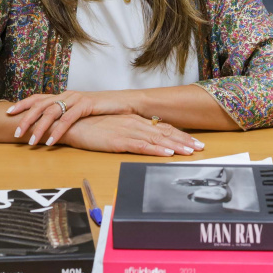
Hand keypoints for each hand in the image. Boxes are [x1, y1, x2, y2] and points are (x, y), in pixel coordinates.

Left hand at [6, 90, 132, 145]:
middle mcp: (67, 94)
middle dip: (26, 119)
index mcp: (64, 95)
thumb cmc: (103, 110)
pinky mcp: (86, 104)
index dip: (22, 104)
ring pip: (51, 112)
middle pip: (40, 104)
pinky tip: (51, 141)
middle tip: (16, 133)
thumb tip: (51, 128)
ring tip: (31, 142)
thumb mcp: (81, 112)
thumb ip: (67, 116)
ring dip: (40, 128)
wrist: (125, 103)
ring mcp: (76, 98)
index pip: (38, 97)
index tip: (8, 112)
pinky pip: (68, 119)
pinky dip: (58, 131)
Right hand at [56, 114, 204, 156]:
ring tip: (190, 152)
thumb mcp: (115, 128)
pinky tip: (167, 153)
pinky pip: (141, 145)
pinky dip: (156, 149)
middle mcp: (135, 123)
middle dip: (184, 140)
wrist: (72, 124)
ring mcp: (128, 131)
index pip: (162, 128)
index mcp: (135, 120)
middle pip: (165, 132)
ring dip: (176, 146)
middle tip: (200, 147)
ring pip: (157, 139)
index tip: (194, 142)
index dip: (180, 135)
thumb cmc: (92, 127)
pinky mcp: (119, 140)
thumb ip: (131, 132)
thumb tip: (147, 140)